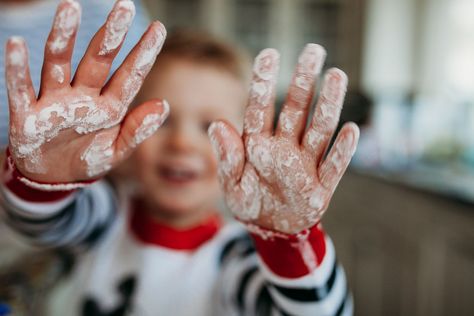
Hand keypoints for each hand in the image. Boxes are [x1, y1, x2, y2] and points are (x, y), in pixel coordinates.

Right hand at [6, 0, 167, 182]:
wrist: (54, 179)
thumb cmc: (87, 159)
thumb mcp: (116, 151)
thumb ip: (137, 130)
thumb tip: (164, 105)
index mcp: (109, 106)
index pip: (129, 75)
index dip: (144, 53)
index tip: (159, 28)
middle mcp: (83, 96)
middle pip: (97, 60)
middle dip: (111, 35)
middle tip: (124, 7)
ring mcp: (55, 101)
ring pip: (58, 63)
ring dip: (63, 37)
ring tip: (70, 7)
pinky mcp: (28, 114)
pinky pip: (21, 87)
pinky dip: (18, 68)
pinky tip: (17, 44)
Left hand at [208, 44, 358, 233]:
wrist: (271, 229)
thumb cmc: (249, 202)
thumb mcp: (231, 184)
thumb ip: (227, 157)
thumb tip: (217, 124)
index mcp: (259, 142)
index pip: (260, 107)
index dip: (264, 82)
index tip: (269, 53)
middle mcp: (284, 146)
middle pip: (296, 109)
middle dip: (303, 81)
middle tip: (314, 50)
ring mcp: (305, 164)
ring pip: (319, 130)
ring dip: (328, 105)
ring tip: (336, 76)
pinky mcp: (321, 185)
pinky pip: (333, 166)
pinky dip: (342, 151)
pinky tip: (351, 130)